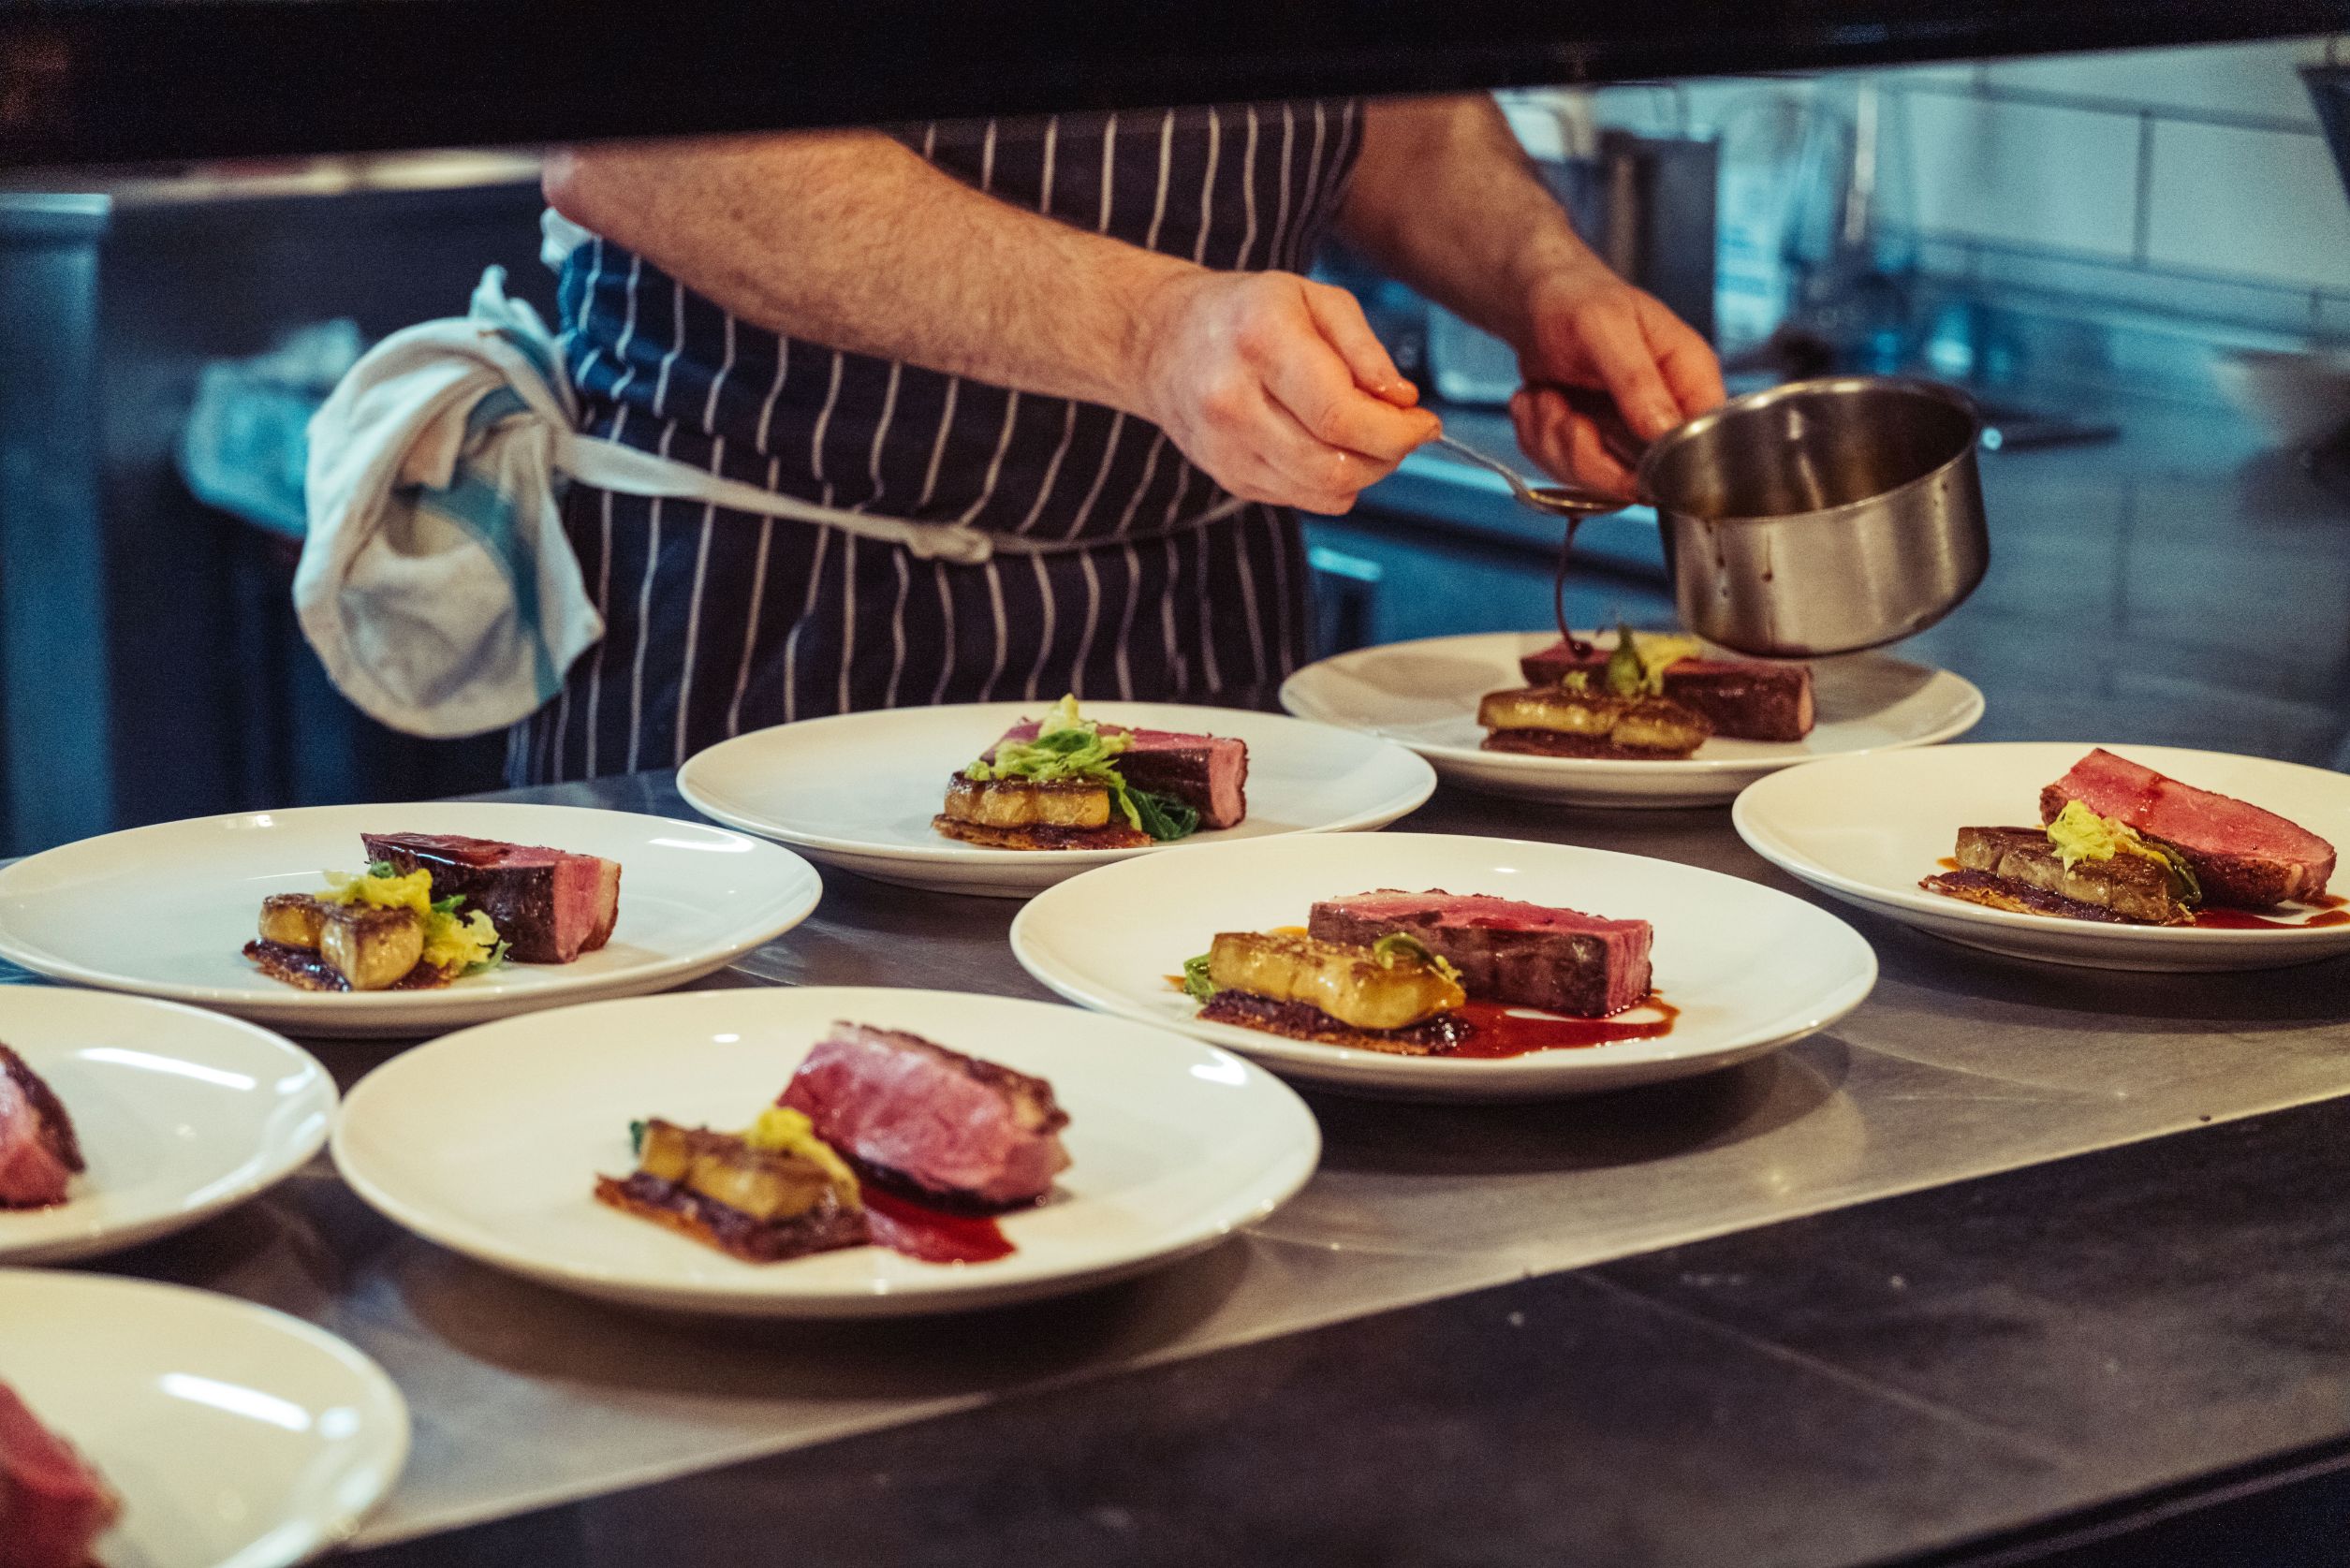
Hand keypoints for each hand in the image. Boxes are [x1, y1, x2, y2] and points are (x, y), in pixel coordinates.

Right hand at [1135, 270, 1439, 514]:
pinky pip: (1303, 500)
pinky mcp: (1228, 477)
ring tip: (1367, 435)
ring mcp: (1225, 448)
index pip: (1341, 416)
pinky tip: (1328, 446)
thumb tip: (1402, 402)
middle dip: (1388, 455)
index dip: (1397, 432)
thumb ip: (1364, 349)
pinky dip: (1332, 482)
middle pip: (1335, 465)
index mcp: (1260, 342)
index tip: (1424, 423)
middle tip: (1402, 430)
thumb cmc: (1245, 313)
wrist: (1162, 342)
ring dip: (1365, 472)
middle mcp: (1233, 401)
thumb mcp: (1313, 299)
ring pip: (1323, 492)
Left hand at [1508, 263, 1724, 499]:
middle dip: (1584, 451)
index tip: (1615, 444)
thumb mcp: (1607, 329)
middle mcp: (1664, 415)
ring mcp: (1628, 437)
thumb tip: (1664, 429)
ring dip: (1553, 440)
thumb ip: (1637, 380)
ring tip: (1546, 397)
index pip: (1702, 444)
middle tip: (1560, 410)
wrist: (1535, 303)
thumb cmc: (1578, 300)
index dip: (1662, 462)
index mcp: (1690, 378)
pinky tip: (1540, 402)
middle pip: (1639, 479)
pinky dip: (1538, 439)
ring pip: (1594, 481)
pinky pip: (1562, 471)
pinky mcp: (1593, 448)